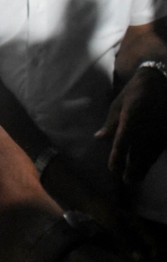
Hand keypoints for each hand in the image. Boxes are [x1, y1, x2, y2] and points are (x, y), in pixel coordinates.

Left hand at [96, 65, 166, 183]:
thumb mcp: (118, 104)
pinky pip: (160, 149)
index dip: (118, 157)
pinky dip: (152, 158)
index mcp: (131, 117)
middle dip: (133, 169)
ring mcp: (160, 130)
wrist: (161, 81)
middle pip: (140, 153)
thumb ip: (111, 123)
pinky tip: (146, 165)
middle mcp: (147, 126)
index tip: (113, 169)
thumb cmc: (134, 92)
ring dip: (143, 167)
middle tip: (126, 181)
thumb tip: (100, 138)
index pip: (122, 142)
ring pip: (151, 154)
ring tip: (134, 179)